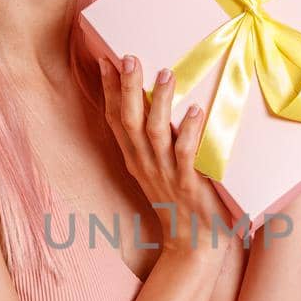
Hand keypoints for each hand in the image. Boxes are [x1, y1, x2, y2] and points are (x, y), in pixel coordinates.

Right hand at [98, 54, 234, 259]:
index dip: (108, 91)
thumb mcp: (159, 169)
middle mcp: (145, 164)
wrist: (193, 243)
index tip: (105, 61)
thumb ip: (156, 140)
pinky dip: (189, 131)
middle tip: (128, 57)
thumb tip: (157, 106)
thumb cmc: (180, 201)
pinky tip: (195, 110)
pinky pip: (186, 155)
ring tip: (166, 73)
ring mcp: (166, 174)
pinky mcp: (189, 185)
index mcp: (135, 159)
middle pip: (129, 121)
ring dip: (159, 102)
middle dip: (127, 88)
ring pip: (155, 133)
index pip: (115, 120)